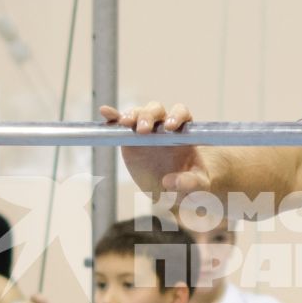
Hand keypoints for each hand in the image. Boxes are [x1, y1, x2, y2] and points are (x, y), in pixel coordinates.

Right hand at [101, 102, 217, 195]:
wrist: (171, 192)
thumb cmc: (189, 185)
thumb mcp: (196, 187)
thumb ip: (189, 183)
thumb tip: (169, 181)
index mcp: (184, 132)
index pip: (182, 114)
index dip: (177, 116)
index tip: (170, 127)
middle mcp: (164, 127)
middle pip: (157, 110)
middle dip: (150, 116)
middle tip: (144, 130)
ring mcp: (146, 131)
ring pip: (139, 113)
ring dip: (132, 115)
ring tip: (126, 124)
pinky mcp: (130, 139)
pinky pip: (121, 124)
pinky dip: (113, 116)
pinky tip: (105, 112)